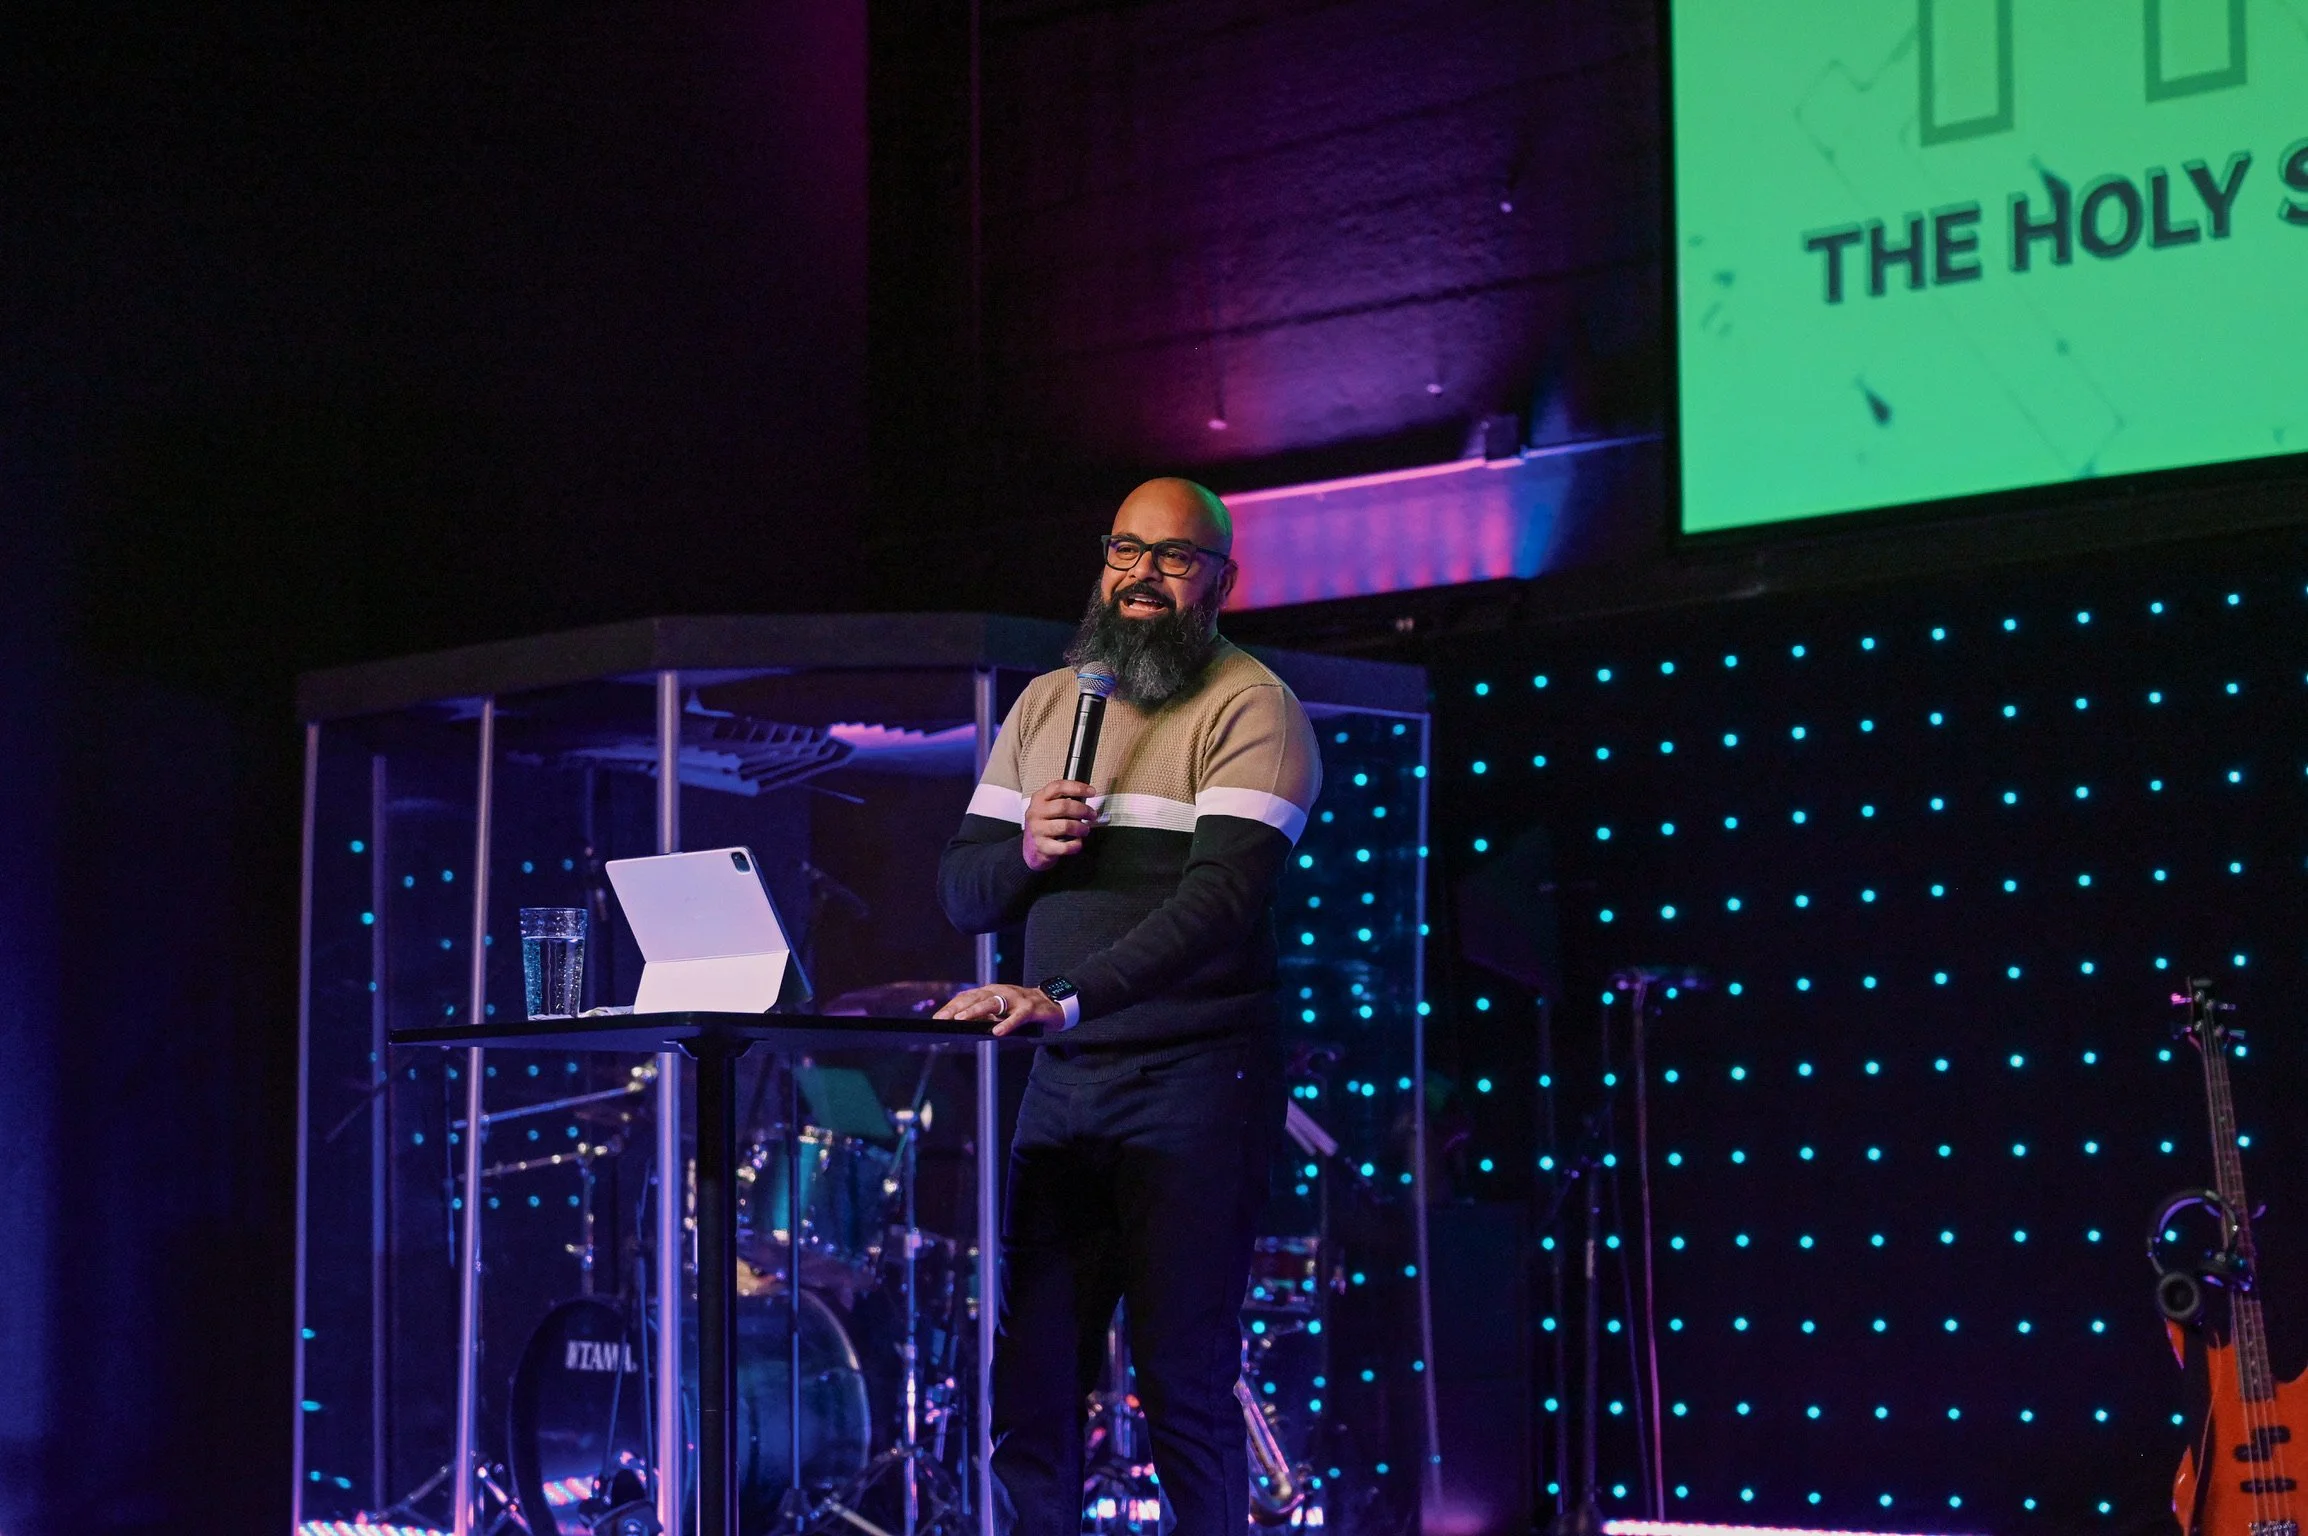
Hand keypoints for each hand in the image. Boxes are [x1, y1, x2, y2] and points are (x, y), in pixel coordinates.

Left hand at [933, 983, 1064, 1036]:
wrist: (1052, 1005)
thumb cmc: (1021, 1010)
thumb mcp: (1000, 1011)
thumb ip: (985, 1016)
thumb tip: (963, 1027)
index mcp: (991, 991)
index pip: (967, 997)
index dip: (952, 1007)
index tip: (937, 1018)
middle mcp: (1001, 991)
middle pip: (975, 997)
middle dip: (957, 1008)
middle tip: (943, 1020)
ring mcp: (1015, 998)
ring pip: (993, 1003)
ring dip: (975, 1011)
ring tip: (961, 1020)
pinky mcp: (1029, 1008)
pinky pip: (1016, 1017)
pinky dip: (1007, 1024)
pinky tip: (997, 1032)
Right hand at [1022, 778, 1097, 871]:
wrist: (1032, 847)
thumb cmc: (1045, 824)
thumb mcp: (1048, 807)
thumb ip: (1063, 799)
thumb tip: (1086, 795)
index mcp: (1039, 798)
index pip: (1058, 787)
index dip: (1078, 788)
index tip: (1091, 792)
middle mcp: (1036, 812)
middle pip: (1064, 806)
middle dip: (1084, 810)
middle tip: (1092, 815)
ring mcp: (1038, 830)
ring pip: (1066, 826)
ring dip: (1081, 828)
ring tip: (1084, 830)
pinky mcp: (1042, 846)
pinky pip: (1065, 846)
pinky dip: (1076, 845)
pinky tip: (1077, 843)